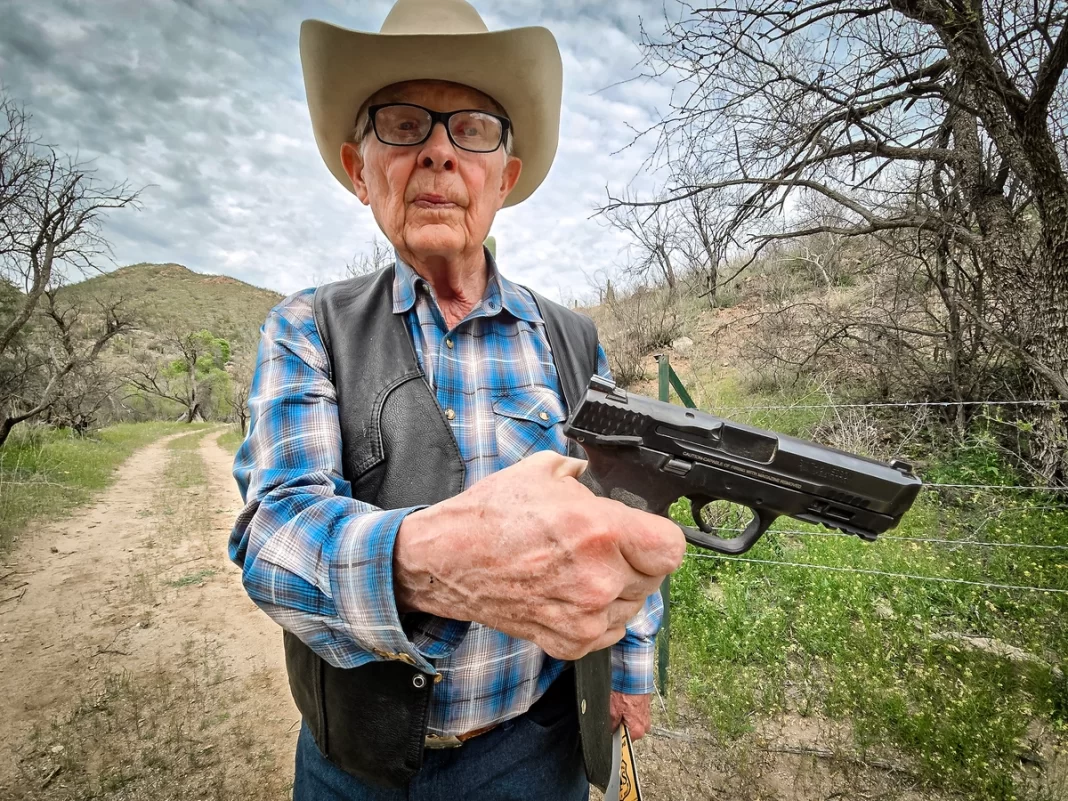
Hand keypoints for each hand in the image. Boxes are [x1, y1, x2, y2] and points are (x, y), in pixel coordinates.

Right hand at [394, 450, 684, 659]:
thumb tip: (602, 476)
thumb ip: (585, 473)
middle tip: (602, 548)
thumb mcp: (543, 471)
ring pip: (633, 605)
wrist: (446, 560)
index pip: (671, 548)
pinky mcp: (570, 642)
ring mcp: (586, 617)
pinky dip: (597, 615)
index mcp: (601, 531)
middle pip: (654, 577)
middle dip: (634, 560)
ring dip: (617, 589)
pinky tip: (569, 593)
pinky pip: (609, 630)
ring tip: (580, 570)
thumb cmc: (490, 517)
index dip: (659, 537)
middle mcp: (600, 579)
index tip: (645, 533)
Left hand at [610, 692, 651, 739]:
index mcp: (637, 731)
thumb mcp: (613, 711)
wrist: (635, 678)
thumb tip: (610, 732)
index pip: (623, 741)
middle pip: (627, 733)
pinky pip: (635, 716)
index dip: (615, 734)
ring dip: (625, 718)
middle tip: (616, 713)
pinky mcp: (646, 711)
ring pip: (631, 724)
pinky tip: (625, 703)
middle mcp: (644, 727)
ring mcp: (646, 719)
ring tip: (621, 707)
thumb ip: (611, 725)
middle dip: (620, 725)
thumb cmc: (626, 693)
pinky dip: (630, 712)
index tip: (611, 727)